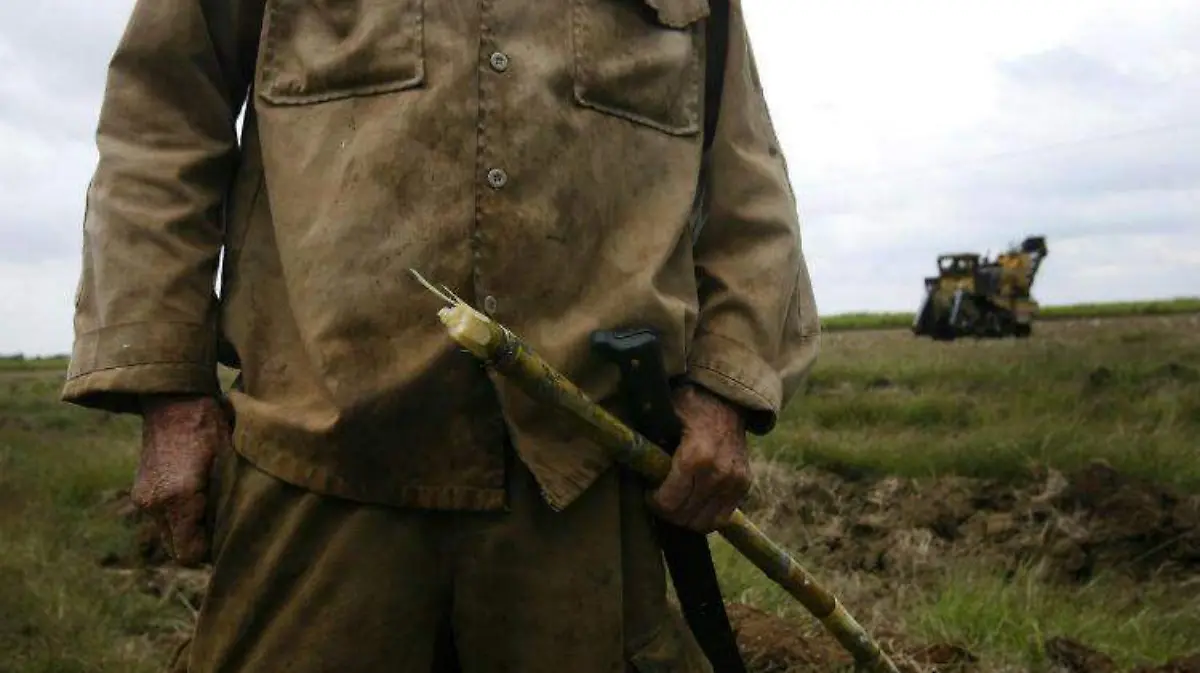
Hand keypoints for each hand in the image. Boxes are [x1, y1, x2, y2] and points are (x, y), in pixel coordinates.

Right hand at [131, 394, 228, 566]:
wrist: (174, 400)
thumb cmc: (210, 426)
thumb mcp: (229, 462)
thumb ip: (229, 501)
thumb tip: (239, 530)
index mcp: (178, 497)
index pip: (190, 554)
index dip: (212, 549)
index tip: (229, 531)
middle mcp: (155, 503)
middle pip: (178, 550)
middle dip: (200, 542)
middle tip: (223, 520)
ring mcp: (144, 499)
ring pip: (170, 536)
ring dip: (189, 529)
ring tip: (210, 503)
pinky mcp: (140, 492)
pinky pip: (162, 520)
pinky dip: (178, 516)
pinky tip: (196, 494)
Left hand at [648, 384, 750, 532]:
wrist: (727, 399)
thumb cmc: (690, 406)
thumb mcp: (664, 415)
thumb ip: (648, 441)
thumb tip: (630, 461)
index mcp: (695, 457)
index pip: (668, 503)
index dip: (653, 502)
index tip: (648, 491)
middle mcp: (718, 474)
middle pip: (684, 516)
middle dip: (667, 511)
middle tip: (660, 498)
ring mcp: (734, 482)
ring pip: (703, 523)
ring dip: (685, 518)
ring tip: (677, 501)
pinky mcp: (743, 486)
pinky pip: (722, 518)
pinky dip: (705, 517)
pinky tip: (694, 504)